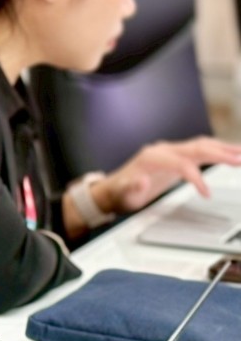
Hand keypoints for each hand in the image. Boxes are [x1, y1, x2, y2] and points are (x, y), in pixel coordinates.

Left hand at [99, 137, 240, 213]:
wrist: (114, 189)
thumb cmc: (120, 193)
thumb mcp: (123, 194)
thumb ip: (132, 188)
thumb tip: (142, 182)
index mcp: (152, 157)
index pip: (182, 164)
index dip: (196, 178)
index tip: (207, 194)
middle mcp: (163, 150)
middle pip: (196, 148)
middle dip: (220, 154)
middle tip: (240, 160)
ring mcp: (171, 152)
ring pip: (201, 145)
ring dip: (223, 149)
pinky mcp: (176, 157)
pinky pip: (200, 150)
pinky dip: (217, 151)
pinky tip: (232, 153)